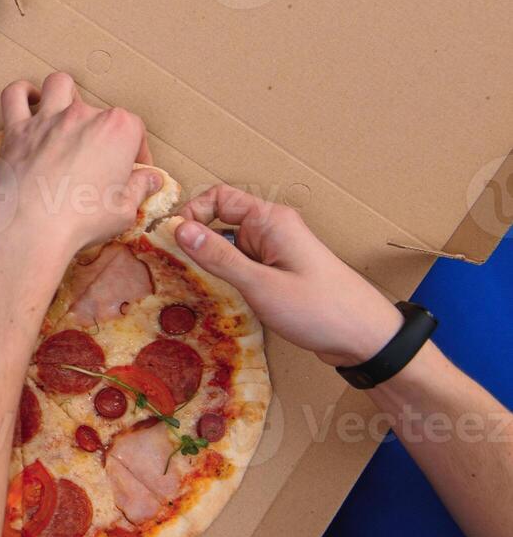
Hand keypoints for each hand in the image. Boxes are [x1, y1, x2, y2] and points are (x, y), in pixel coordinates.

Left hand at [0, 73, 158, 255]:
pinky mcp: (17, 130)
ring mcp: (48, 119)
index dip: (136, 151)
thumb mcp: (124, 211)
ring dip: (65, 95)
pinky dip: (22, 93)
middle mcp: (83, 115)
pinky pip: (14, 96)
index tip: (132, 170)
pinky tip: (30, 101)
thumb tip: (153, 180)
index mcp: (118, 130)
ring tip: (67, 117)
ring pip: (59, 85)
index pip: (135, 130)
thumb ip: (140, 188)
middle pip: (99, 112)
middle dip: (102, 134)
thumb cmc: (82, 221)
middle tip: (98, 160)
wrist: (31, 229)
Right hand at [175, 185, 402, 366]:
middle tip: (171, 266)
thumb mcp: (260, 285)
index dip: (192, 213)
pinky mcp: (277, 273)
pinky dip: (225, 277)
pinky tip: (215, 297)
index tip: (172, 240)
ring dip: (210, 262)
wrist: (365, 338)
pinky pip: (242, 265)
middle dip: (195, 241)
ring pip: (229, 246)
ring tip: (189, 285)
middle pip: (220, 221)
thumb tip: (178, 229)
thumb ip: (218, 257)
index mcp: (270, 220)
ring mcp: (275, 251)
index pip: (219, 198)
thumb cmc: (318, 308)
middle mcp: (272, 229)